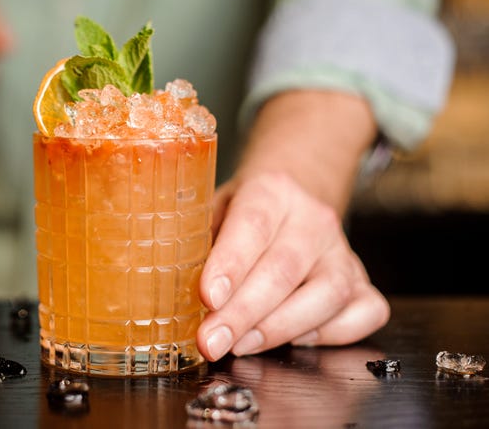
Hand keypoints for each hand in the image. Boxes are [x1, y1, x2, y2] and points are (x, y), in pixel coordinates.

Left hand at [196, 172, 389, 360]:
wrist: (293, 198)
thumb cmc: (243, 213)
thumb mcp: (213, 211)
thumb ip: (198, 243)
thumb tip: (169, 290)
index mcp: (271, 190)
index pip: (252, 225)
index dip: (230, 264)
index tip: (208, 298)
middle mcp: (313, 218)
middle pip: (284, 268)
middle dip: (244, 313)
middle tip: (212, 341)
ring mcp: (342, 250)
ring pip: (328, 294)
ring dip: (280, 328)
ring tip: (241, 344)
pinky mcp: (363, 280)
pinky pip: (364, 313)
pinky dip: (332, 334)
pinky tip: (294, 339)